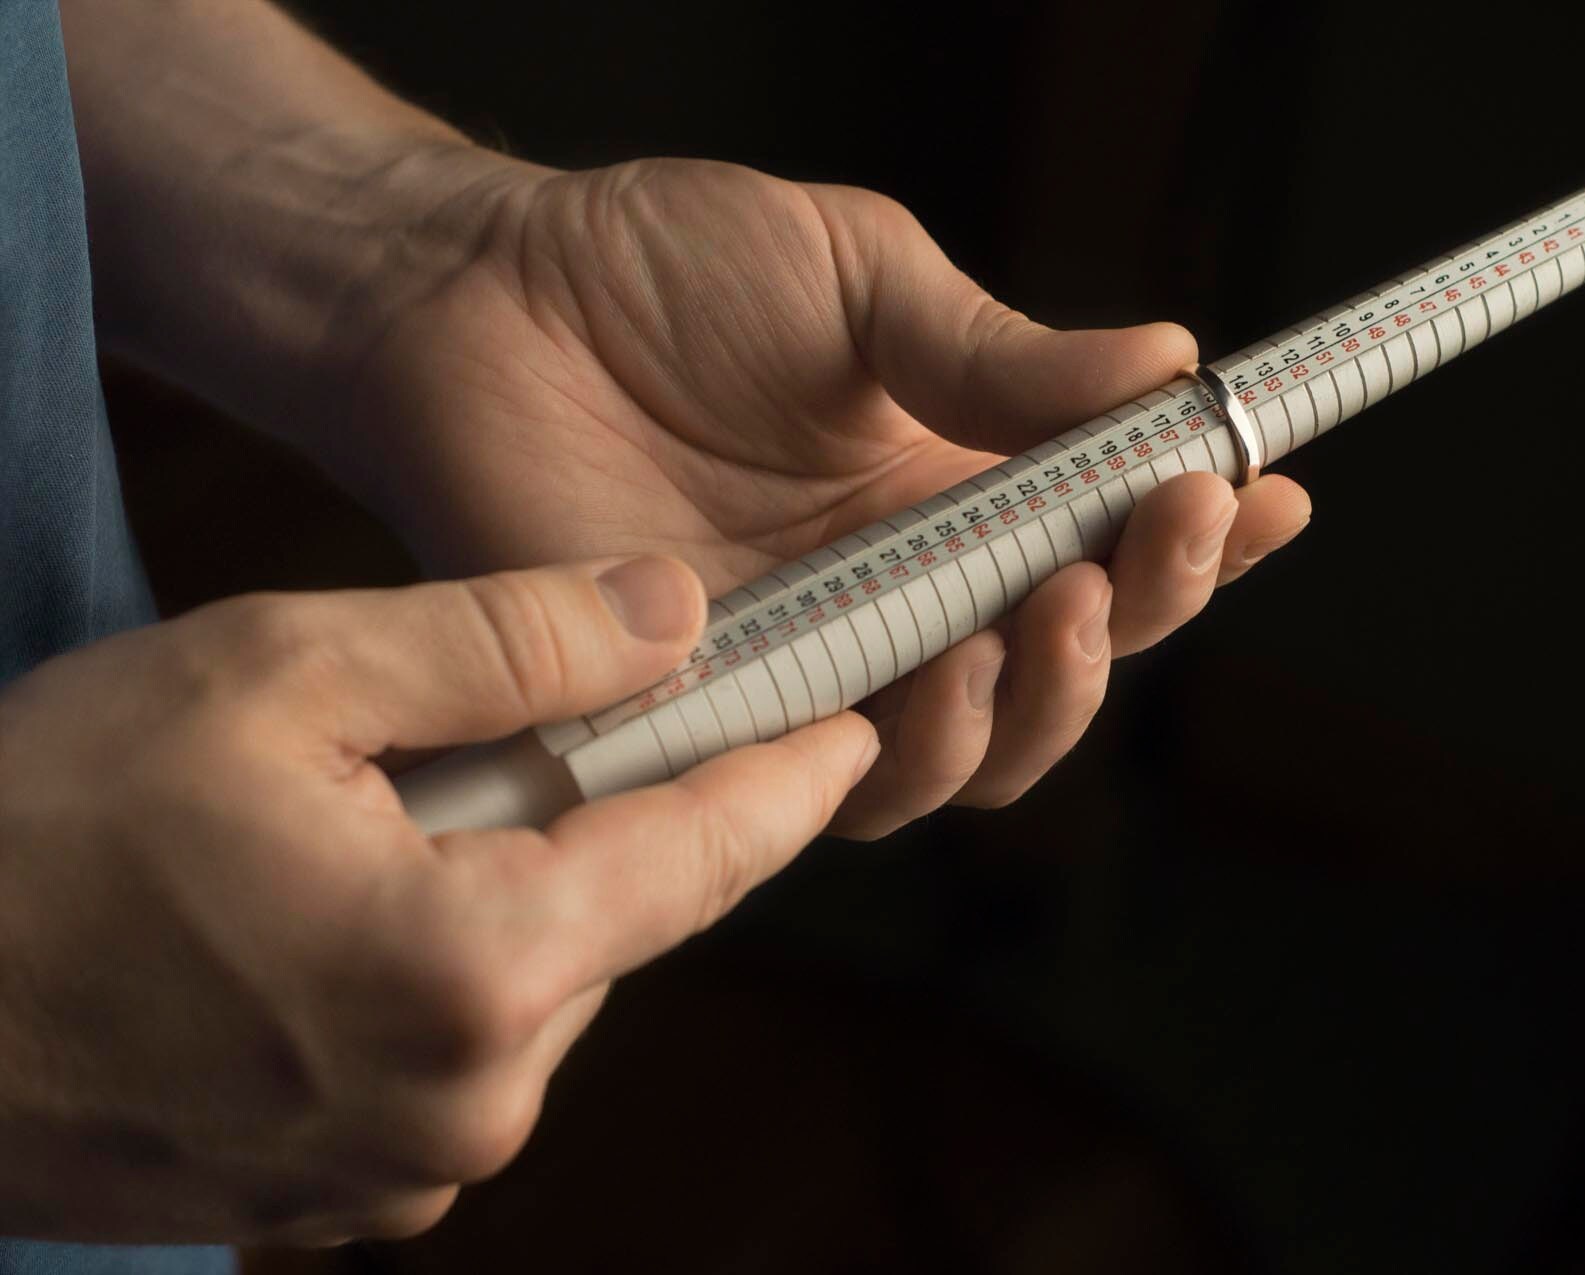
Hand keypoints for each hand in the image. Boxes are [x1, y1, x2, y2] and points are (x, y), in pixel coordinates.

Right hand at [0, 555, 876, 1242]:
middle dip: (595, 816)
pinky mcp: (346, 1192)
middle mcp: (471, 1097)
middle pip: (616, 917)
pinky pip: (456, 1048)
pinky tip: (324, 912)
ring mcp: (407, 1166)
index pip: (703, 856)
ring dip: (500, 889)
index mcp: (475, 969)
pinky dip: (436, 964)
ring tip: (369, 821)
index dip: (789, 779)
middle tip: (519, 725)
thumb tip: (679, 612)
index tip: (852, 726)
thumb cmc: (43, 827)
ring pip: (535, 979)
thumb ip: (507, 643)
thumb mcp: (281, 675)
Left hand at [315, 155, 1311, 835]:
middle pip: (1064, 669)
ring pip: (974, 753)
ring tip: (1048, 609)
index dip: (1201, 539)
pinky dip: (906, 750)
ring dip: (1041, 702)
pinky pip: (836, 786)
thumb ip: (999, 354)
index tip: (1272, 493)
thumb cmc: (661, 268)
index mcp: (955, 490)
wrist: (474, 299)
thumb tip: (1171, 364)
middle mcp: (903, 594)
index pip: (1107, 543)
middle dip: (1138, 620)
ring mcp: (817, 663)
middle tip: (1153, 544)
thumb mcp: (859, 278)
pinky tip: (929, 676)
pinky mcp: (720, 719)